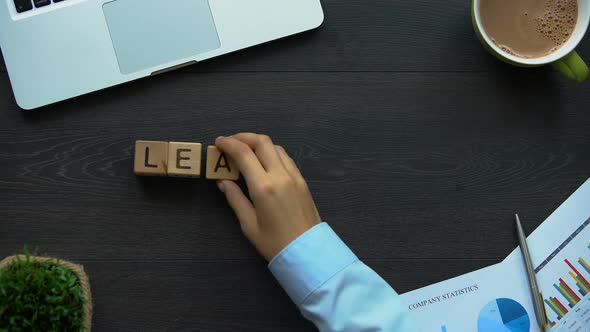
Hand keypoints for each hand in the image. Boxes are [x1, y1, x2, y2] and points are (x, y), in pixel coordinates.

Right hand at [215, 133, 320, 260]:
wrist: (308, 251)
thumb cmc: (274, 243)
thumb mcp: (249, 224)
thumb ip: (235, 199)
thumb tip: (223, 182)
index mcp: (264, 187)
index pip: (244, 153)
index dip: (229, 144)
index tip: (218, 142)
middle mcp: (280, 175)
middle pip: (262, 142)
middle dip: (244, 137)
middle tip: (230, 143)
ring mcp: (294, 176)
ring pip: (276, 147)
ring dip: (259, 143)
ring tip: (245, 152)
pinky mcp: (302, 180)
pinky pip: (285, 158)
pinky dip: (271, 152)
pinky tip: (263, 162)